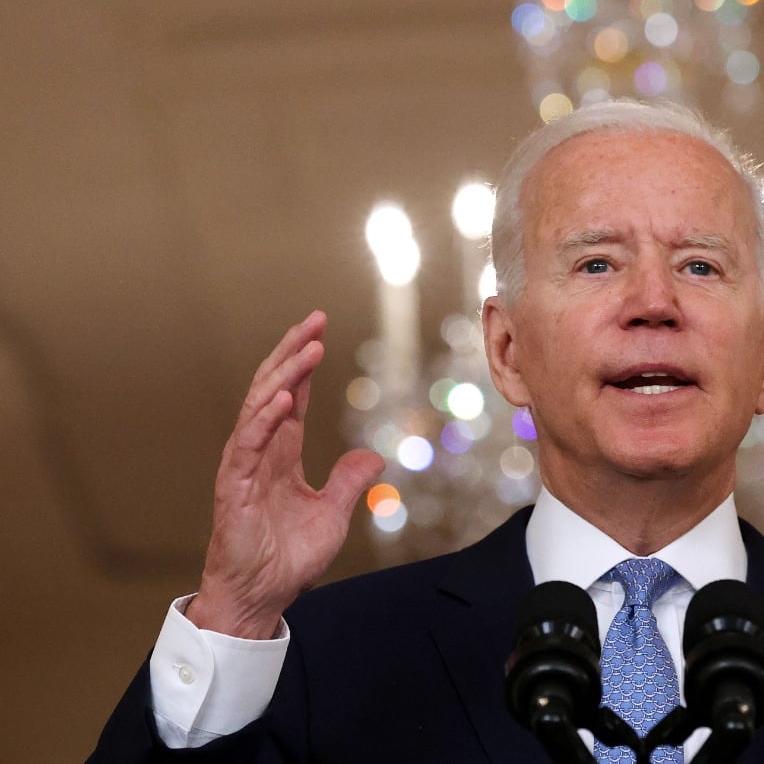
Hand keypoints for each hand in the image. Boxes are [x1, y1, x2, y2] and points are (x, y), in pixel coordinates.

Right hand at [186, 311, 384, 638]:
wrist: (260, 600)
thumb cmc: (287, 560)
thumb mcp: (332, 515)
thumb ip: (348, 482)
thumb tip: (375, 457)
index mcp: (280, 455)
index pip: (292, 397)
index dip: (304, 363)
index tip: (319, 331)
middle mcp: (260, 453)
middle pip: (273, 389)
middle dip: (292, 353)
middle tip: (314, 320)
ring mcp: (243, 468)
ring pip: (260, 408)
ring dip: (284, 375)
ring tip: (307, 348)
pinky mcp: (232, 489)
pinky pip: (247, 445)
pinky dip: (264, 419)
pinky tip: (284, 397)